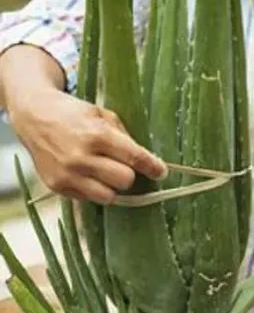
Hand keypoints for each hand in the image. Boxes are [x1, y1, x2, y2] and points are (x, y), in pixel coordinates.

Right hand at [9, 88, 166, 203]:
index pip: (135, 157)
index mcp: (97, 134)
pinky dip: (93, 190)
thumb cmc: (73, 114)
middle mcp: (82, 157)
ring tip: (105, 174)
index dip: (153, 166)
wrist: (33, 115)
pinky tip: (87, 175)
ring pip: (109, 196)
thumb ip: (124, 137)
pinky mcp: (58, 186)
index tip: (161, 172)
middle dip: (129, 175)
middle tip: (124, 167)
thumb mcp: (102, 115)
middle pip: (125, 181)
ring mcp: (68, 174)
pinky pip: (88, 199)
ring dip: (112, 187)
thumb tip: (147, 161)